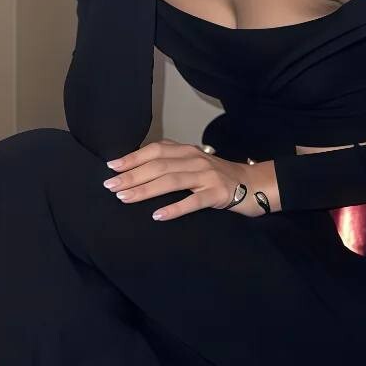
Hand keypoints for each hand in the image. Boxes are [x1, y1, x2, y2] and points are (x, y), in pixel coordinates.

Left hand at [102, 140, 268, 219]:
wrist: (254, 183)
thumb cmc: (218, 177)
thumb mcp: (194, 164)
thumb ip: (172, 163)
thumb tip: (138, 170)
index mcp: (188, 151)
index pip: (156, 150)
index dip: (133, 158)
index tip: (112, 167)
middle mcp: (196, 160)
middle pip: (159, 165)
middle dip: (132, 175)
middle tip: (111, 186)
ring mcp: (208, 176)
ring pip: (171, 181)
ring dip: (145, 189)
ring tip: (125, 198)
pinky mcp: (218, 194)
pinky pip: (193, 201)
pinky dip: (174, 208)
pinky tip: (157, 215)